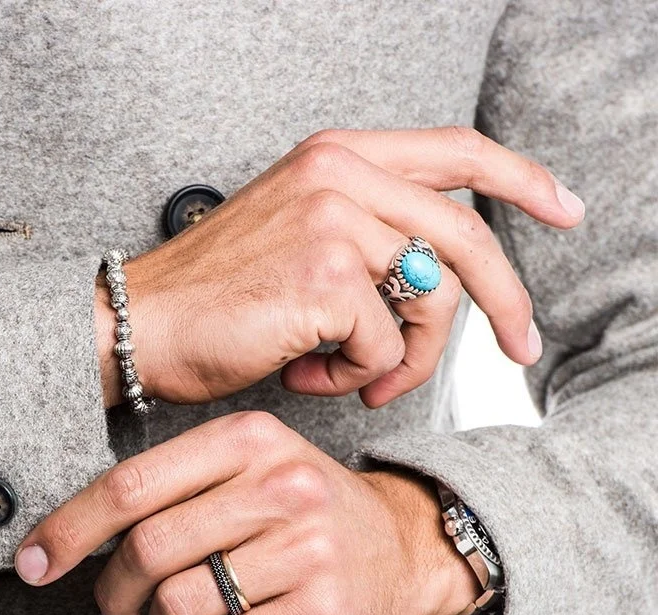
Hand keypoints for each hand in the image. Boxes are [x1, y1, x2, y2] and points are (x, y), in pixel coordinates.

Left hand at [14, 412, 477, 614]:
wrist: (406, 550)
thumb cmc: (309, 512)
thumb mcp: (254, 468)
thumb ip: (177, 488)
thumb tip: (74, 533)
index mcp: (250, 440)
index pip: (131, 486)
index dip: (68, 530)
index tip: (33, 562)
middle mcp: (282, 487)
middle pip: (147, 550)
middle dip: (116, 592)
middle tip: (121, 608)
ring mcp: (308, 551)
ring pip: (178, 605)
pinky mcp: (321, 613)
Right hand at [97, 126, 584, 408]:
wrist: (138, 324)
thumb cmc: (216, 299)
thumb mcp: (300, 241)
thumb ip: (371, 241)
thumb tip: (436, 294)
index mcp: (337, 156)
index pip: (455, 151)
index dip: (520, 178)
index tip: (562, 208)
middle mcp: (341, 174)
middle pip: (466, 238)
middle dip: (507, 302)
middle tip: (523, 349)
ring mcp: (335, 221)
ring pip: (430, 302)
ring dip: (405, 358)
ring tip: (356, 377)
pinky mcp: (326, 278)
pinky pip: (385, 344)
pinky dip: (358, 376)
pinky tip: (310, 374)